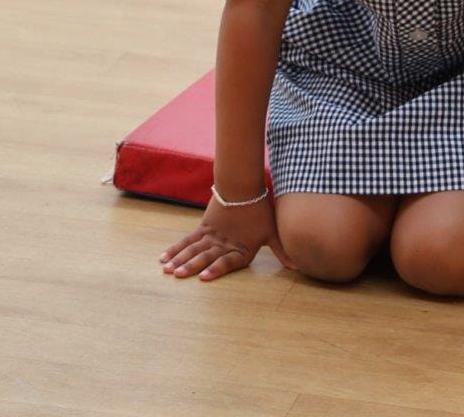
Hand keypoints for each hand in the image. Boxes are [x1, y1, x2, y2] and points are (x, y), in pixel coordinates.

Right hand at [159, 194, 292, 281]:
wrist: (243, 186)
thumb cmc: (260, 210)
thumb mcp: (272, 231)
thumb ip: (282, 250)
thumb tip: (299, 265)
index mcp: (241, 247)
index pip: (228, 261)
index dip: (216, 269)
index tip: (204, 278)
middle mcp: (224, 243)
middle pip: (206, 255)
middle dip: (191, 266)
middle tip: (178, 275)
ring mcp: (212, 235)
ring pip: (193, 248)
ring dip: (179, 259)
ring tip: (167, 270)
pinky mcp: (203, 228)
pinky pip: (187, 240)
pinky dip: (175, 249)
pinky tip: (164, 257)